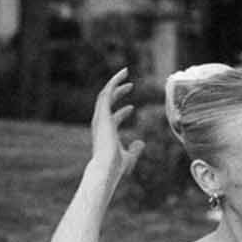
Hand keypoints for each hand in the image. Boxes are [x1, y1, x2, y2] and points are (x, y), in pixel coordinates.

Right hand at [90, 69, 143, 189]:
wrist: (106, 168)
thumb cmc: (115, 167)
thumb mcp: (129, 157)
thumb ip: (135, 150)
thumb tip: (141, 142)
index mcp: (107, 134)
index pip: (113, 119)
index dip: (123, 113)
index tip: (132, 108)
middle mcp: (101, 124)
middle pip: (107, 103)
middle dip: (117, 93)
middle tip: (130, 85)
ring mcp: (100, 118)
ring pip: (105, 94)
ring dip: (114, 83)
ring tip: (125, 73)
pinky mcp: (102, 114)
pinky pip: (107, 94)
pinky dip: (114, 83)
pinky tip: (122, 75)